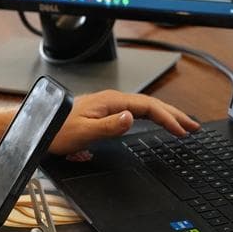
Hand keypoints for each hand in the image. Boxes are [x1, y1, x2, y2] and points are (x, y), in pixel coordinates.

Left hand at [48, 90, 197, 154]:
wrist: (38, 128)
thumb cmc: (57, 130)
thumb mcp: (84, 132)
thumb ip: (109, 126)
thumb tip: (132, 117)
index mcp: (111, 101)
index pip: (148, 107)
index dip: (168, 119)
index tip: (182, 131)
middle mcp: (112, 99)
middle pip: (150, 105)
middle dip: (174, 115)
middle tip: (194, 126)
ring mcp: (109, 105)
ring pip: (144, 107)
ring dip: (165, 115)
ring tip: (182, 124)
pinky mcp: (105, 112)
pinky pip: (136, 111)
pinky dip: (151, 117)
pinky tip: (156, 122)